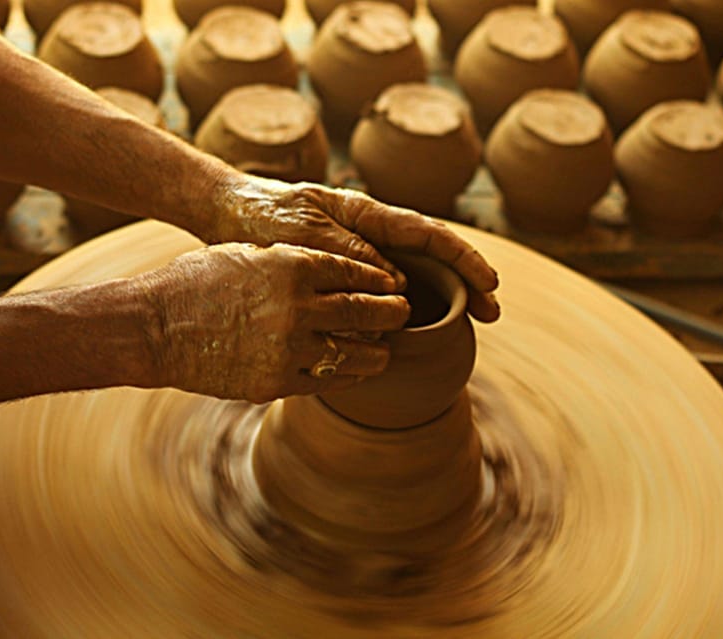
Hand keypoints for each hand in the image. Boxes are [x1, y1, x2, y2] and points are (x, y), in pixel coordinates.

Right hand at [134, 243, 409, 403]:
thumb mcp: (250, 255)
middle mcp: (298, 306)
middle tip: (402, 313)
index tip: (392, 285)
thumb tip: (335, 275)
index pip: (354, 271)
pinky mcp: (278, 382)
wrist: (155, 327)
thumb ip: (295, 263)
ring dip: (378, 351)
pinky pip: (328, 381)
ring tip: (386, 350)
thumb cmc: (197, 282)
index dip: (379, 280)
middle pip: (365, 312)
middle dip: (392, 313)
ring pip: (354, 352)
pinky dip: (347, 375)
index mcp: (292, 264)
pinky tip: (355, 371)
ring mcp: (290, 348)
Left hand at [201, 175, 500, 322]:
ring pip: (410, 282)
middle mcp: (371, 237)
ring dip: (438, 305)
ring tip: (465, 331)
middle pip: (431, 259)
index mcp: (367, 215)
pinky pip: (379, 300)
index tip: (490, 283)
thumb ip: (347, 254)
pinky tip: (411, 340)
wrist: (229, 216)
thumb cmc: (264, 215)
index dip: (464, 259)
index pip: (430, 235)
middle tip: (493, 315)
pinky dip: (400, 317)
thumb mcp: (303, 233)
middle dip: (466, 284)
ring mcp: (359, 258)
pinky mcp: (342, 281)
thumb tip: (395, 284)